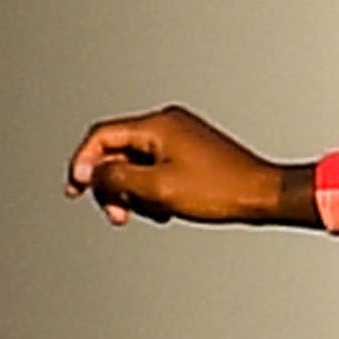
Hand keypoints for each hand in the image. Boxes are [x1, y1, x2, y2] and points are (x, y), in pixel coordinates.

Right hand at [62, 107, 317, 227]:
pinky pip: (156, 168)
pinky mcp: (190, 152)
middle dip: (113, 186)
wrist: (261, 195)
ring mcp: (180, 136)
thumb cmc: (220, 189)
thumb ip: (116, 179)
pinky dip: (153, 190)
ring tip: (153, 213)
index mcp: (157, 125)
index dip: (83, 164)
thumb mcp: (157, 188)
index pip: (102, 136)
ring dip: (135, 193)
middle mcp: (167, 124)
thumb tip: (90, 172)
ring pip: (136, 164)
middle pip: (117, 152)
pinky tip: (167, 208)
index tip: (76, 190)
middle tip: (119, 214)